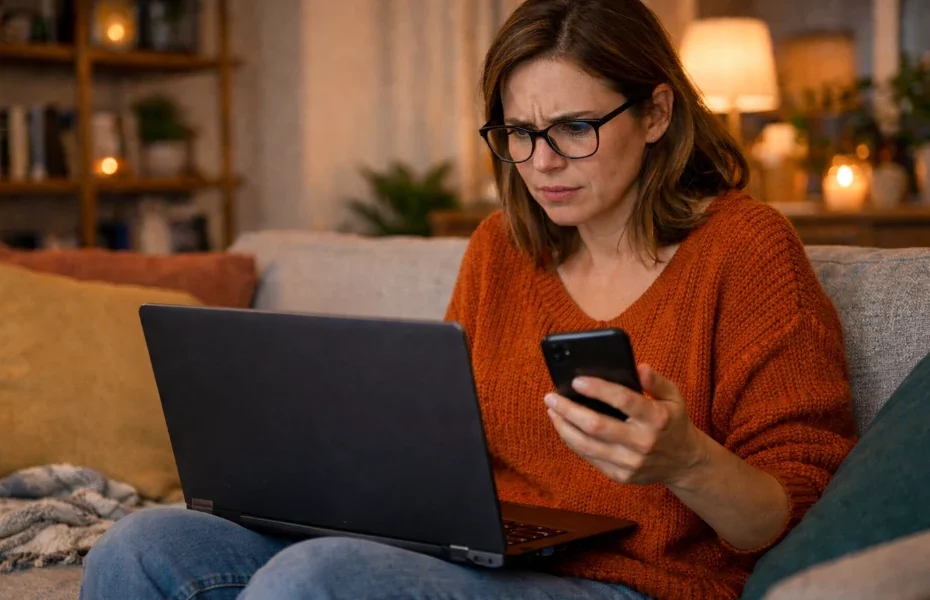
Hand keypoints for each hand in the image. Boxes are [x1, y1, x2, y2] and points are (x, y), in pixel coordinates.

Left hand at [544, 364, 708, 486]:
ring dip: (564, 426)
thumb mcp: (674, 398)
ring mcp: (630, 463)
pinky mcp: (620, 476)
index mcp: (657, 419)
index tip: (576, 381)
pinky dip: (572, 441)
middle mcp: (642, 443)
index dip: (598, 389)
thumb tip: (640, 367)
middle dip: (569, 409)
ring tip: (552, 410)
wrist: (683, 463)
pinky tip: (564, 426)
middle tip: (551, 396)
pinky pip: (589, 457)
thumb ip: (657, 382)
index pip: (623, 400)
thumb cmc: (672, 423)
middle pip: (596, 426)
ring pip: (587, 445)